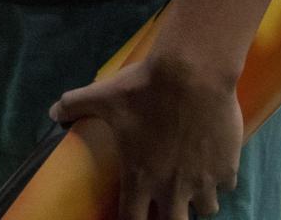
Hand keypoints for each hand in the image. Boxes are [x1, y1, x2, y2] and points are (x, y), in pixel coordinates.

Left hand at [50, 55, 242, 218]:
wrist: (192, 75)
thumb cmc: (144, 88)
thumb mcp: (102, 95)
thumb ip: (74, 106)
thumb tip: (53, 113)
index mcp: (140, 177)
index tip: (132, 213)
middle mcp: (172, 188)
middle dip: (168, 216)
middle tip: (164, 202)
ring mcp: (203, 182)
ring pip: (204, 210)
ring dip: (196, 200)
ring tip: (189, 183)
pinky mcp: (227, 170)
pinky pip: (224, 187)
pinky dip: (218, 180)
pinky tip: (210, 164)